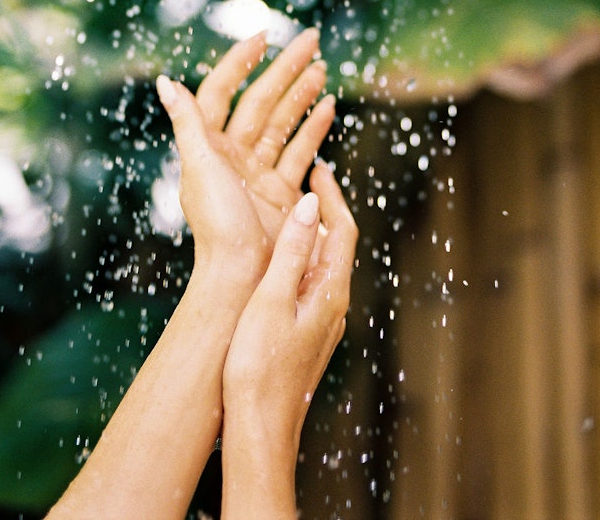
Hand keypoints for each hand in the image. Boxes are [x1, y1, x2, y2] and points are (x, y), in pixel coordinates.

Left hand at [156, 29, 335, 287]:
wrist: (242, 276)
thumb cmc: (217, 225)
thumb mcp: (199, 168)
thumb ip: (187, 122)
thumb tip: (166, 81)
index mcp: (208, 145)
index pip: (221, 91)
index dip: (240, 62)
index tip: (263, 37)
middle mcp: (232, 154)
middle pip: (261, 100)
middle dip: (286, 68)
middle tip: (312, 39)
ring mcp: (258, 171)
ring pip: (283, 120)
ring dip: (302, 93)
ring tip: (323, 68)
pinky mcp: (281, 190)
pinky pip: (299, 150)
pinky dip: (314, 128)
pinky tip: (328, 106)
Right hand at [221, 160, 357, 489]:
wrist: (259, 431)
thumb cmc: (259, 369)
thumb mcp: (270, 300)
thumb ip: (291, 251)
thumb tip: (309, 204)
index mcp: (329, 292)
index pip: (341, 230)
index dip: (332, 196)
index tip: (319, 168)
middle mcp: (333, 305)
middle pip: (337, 245)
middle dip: (325, 209)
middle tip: (309, 178)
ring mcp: (321, 323)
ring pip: (323, 265)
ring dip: (313, 233)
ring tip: (293, 208)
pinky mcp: (306, 336)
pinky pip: (311, 285)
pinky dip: (301, 258)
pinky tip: (280, 261)